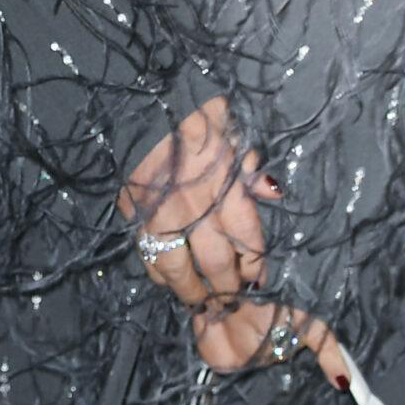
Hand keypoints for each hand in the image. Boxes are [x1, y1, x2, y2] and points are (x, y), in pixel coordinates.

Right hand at [121, 96, 346, 384]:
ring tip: (200, 302)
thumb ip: (251, 168)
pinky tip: (166, 281)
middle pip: (216, 264)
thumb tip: (271, 192)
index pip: (247, 241)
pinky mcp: (133, 215)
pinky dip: (157, 274)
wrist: (144, 102)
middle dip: (227, 289)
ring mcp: (162, 215)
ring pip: (178, 269)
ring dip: (191, 292)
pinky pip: (147, 256)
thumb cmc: (196, 113)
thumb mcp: (234, 132)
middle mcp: (197, 208)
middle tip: (231, 302)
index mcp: (226, 187)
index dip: (253, 265)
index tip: (256, 279)